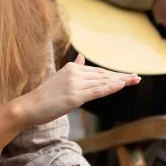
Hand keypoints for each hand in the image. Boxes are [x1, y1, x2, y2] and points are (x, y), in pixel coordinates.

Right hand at [15, 55, 138, 126]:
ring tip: (134, 80)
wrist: (29, 106)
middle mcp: (74, 73)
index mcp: (72, 68)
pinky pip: (97, 91)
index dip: (113, 74)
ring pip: (102, 82)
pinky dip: (110, 87)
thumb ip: (73, 68)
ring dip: (121, 81)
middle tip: (136, 77)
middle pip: (103, 75)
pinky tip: (121, 84)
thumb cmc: (44, 96)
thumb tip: (81, 59)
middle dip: (121, 77)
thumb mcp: (59, 78)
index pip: (97, 72)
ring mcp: (75, 85)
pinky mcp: (74, 97)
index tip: (127, 76)